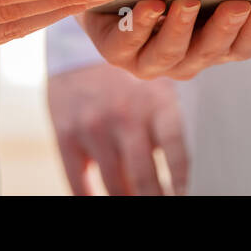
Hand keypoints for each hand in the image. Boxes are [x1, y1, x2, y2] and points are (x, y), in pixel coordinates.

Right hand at [48, 63, 187, 194]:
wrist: (82, 45)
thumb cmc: (131, 76)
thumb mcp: (159, 87)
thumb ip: (171, 125)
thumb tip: (185, 178)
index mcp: (157, 102)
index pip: (177, 153)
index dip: (182, 184)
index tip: (185, 197)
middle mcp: (125, 114)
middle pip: (145, 179)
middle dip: (157, 200)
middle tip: (165, 205)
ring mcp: (93, 126)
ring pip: (116, 186)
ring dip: (129, 203)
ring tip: (138, 205)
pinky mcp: (65, 134)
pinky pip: (79, 184)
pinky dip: (93, 201)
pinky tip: (105, 203)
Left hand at [78, 0, 250, 79]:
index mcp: (213, 42)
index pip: (243, 47)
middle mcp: (185, 59)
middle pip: (210, 52)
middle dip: (224, 27)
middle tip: (238, 2)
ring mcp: (149, 60)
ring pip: (170, 55)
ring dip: (181, 29)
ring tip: (190, 1)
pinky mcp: (114, 51)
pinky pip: (127, 46)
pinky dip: (140, 26)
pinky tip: (151, 5)